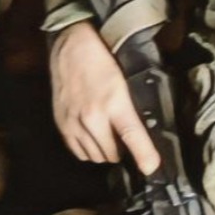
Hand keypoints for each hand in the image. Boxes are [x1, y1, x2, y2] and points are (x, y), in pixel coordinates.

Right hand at [50, 20, 160, 174]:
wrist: (71, 47)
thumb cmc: (102, 59)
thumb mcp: (126, 79)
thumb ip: (133, 104)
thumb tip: (146, 126)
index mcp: (114, 102)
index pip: (132, 135)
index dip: (144, 155)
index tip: (152, 168)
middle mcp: (93, 117)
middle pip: (112, 154)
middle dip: (124, 153)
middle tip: (130, 143)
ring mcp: (74, 122)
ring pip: (95, 156)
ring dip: (107, 152)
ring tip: (113, 139)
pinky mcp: (62, 125)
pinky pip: (78, 151)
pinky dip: (90, 150)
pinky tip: (96, 138)